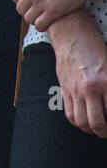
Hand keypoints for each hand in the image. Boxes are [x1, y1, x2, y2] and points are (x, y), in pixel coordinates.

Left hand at [8, 0, 100, 30]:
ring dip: (34, 19)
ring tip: (42, 16)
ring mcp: (42, 1)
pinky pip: (40, 25)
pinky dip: (42, 26)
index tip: (29, 1)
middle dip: (27, 10)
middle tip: (37, 10)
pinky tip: (48, 22)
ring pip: (28, 18)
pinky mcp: (55, 11)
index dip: (21, 0)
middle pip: (20, 8)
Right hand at [48, 10, 106, 136]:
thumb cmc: (94, 47)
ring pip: (81, 121)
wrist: (70, 35)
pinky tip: (84, 120)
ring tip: (97, 129)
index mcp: (105, 82)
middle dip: (104, 132)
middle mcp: (89, 89)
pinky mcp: (64, 89)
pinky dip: (77, 122)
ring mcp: (74, 90)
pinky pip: (69, 112)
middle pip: (96, 123)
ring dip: (90, 130)